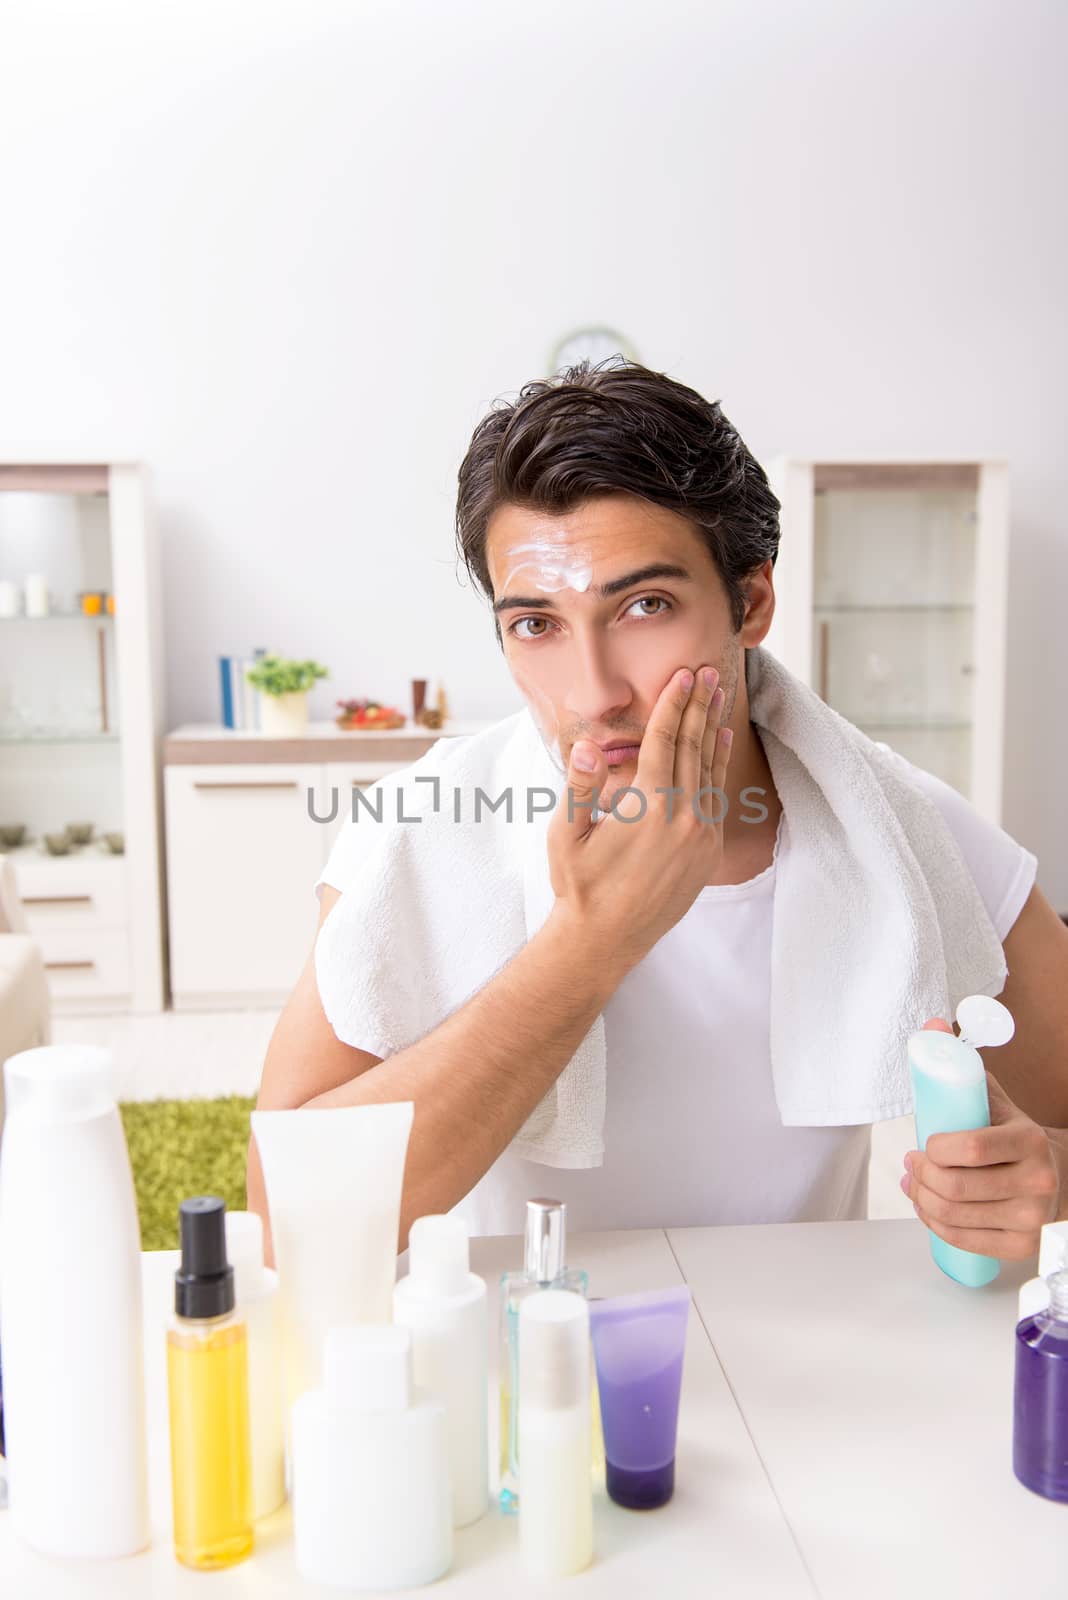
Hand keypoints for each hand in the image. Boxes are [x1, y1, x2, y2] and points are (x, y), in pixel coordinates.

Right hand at [546, 663, 732, 970]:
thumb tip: (588, 746)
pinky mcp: (706, 852)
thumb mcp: (567, 835)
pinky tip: (721, 745)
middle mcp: (683, 818)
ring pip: (710, 770)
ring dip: (713, 730)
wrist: (605, 940)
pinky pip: (716, 797)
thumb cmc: (578, 886)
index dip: (674, 705)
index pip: (666, 742)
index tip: (685, 675)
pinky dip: (719, 766)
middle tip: (710, 672)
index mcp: (649, 807)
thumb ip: (580, 787)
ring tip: (719, 698)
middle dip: (700, 707)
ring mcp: (700, 836)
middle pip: (694, 748)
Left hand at [901, 1017, 1061, 1260]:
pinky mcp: (1021, 1246)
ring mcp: (1030, 1218)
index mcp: (1029, 1141)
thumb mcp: (991, 1097)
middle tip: (911, 1164)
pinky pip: (963, 1241)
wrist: (1058, 1175)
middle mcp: (1036, 1182)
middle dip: (920, 1176)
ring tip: (915, 1183)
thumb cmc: (1013, 1135)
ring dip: (921, 1200)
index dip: (934, 1150)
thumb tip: (931, 1025)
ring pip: (954, 1216)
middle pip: (956, 1186)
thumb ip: (959, 1063)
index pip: (970, 1149)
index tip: (922, 1144)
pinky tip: (927, 1208)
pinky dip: (934, 1225)